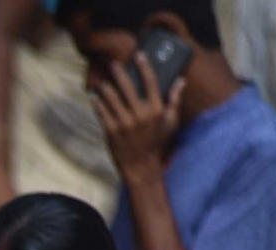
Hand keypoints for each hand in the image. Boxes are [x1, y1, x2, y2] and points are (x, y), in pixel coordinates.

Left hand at [92, 53, 182, 181]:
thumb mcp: (170, 122)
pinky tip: (94, 98)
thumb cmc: (157, 143)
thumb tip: (181, 81)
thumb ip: (174, 100)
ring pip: (112, 99)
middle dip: (119, 73)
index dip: (144, 67)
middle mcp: (140, 114)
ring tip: (100, 81)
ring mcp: (124, 123)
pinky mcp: (111, 132)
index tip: (138, 56)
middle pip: (128, 87)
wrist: (141, 167)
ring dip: (105, 87)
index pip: (151, 82)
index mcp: (156, 109)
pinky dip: (97, 104)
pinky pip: (102, 113)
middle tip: (113, 64)